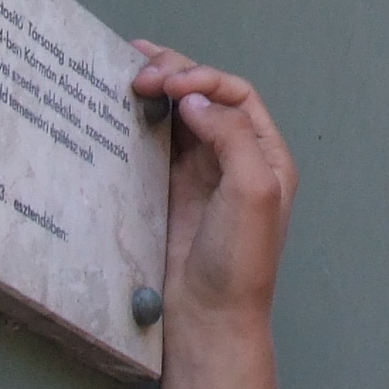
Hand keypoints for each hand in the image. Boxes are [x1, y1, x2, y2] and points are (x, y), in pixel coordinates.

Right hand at [132, 44, 296, 327]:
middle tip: (139, 72)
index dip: (204, 80)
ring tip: (128, 72)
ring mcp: (201, 173)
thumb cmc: (239, 258)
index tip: (171, 85)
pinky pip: (157, 142)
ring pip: (180, 116)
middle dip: (176, 76)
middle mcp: (236, 158)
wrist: (208, 317)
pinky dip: (141, 119)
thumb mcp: (252, 190)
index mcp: (266, 154)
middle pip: (207, 99)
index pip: (237, 96)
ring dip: (157, 90)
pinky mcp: (171, 190)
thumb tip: (194, 101)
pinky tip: (122, 106)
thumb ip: (231, 136)